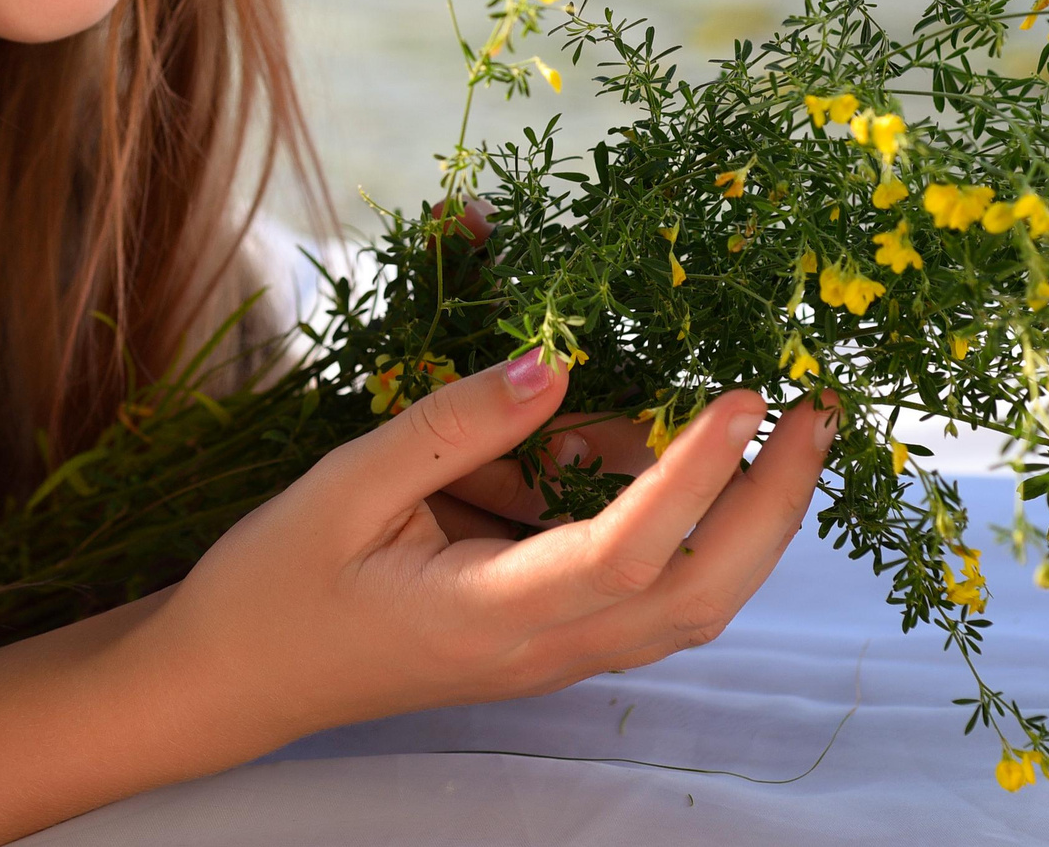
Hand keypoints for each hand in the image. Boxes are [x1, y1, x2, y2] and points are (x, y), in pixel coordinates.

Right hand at [147, 348, 837, 754]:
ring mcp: (549, 653)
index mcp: (488, 614)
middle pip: (698, 597)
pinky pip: (639, 587)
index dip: (695, 474)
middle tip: (816, 411)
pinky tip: (662, 454)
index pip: (626, 550)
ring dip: (742, 518)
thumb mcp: (342, 487)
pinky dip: (680, 526)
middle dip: (773, 507)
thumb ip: (451, 427)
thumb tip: (552, 367)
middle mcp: (541, 649)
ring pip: (684, 600)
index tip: (745, 396)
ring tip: (762, 418)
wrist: (232, 681)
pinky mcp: (541, 637)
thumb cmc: (272, 585)